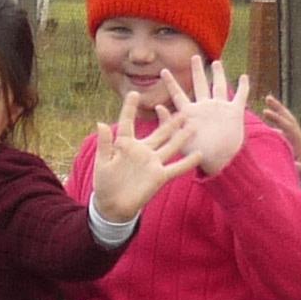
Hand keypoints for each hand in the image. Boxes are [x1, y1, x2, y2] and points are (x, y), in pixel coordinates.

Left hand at [86, 88, 196, 223]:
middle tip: (182, 108)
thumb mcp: (102, 163)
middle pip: (159, 132)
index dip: (130, 109)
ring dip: (182, 136)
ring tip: (194, 124)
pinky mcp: (159, 176)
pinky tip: (199, 153)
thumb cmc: (105, 184)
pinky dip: (188, 162)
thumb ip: (104, 144)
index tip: (134, 94)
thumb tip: (101, 123)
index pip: (128, 123)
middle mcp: (143, 151)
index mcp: (126, 145)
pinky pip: (176, 167)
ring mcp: (152, 163)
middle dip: (169, 121)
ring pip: (171, 145)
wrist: (112, 206)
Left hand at [156, 56, 249, 179]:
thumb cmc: (197, 154)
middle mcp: (205, 107)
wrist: (218, 161)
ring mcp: (220, 108)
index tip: (163, 70)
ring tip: (217, 62)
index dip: (171, 83)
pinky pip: (240, 96)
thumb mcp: (178, 138)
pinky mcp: (235, 113)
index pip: (178, 94)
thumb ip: (168, 122)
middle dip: (197, 71)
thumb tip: (157, 107)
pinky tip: (244, 76)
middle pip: (200, 84)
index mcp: (190, 112)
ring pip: (219, 86)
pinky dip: (243, 87)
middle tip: (194, 57)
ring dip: (219, 74)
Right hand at [257, 95, 300, 200]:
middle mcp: (300, 144)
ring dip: (278, 119)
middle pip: (289, 121)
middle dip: (279, 109)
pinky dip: (278, 133)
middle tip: (268, 97)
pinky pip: (286, 139)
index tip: (265, 110)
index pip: (288, 127)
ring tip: (267, 112)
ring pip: (288, 129)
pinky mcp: (299, 155)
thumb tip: (279, 159)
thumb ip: (296, 166)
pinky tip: (271, 135)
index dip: (277, 118)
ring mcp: (300, 149)